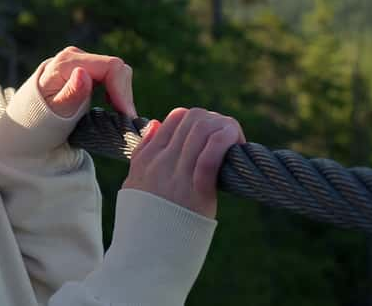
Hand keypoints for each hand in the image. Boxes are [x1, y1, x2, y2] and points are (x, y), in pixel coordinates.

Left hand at [29, 46, 134, 119]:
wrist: (23, 121)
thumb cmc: (37, 121)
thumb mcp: (54, 113)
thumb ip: (71, 94)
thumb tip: (83, 73)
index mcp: (67, 63)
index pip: (110, 67)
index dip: (123, 91)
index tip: (127, 116)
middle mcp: (74, 56)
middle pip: (115, 68)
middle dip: (123, 94)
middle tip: (123, 121)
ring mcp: (80, 60)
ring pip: (115, 72)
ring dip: (121, 94)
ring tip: (118, 117)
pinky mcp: (85, 69)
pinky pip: (110, 76)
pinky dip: (115, 92)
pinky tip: (111, 108)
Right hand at [122, 107, 245, 218]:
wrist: (146, 255)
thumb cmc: (144, 222)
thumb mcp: (134, 183)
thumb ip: (143, 151)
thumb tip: (158, 124)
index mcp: (147, 158)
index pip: (177, 117)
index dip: (200, 120)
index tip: (212, 138)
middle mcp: (161, 162)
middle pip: (194, 118)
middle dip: (217, 122)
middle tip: (230, 142)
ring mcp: (177, 176)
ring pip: (203, 130)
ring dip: (227, 130)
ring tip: (236, 146)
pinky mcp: (196, 193)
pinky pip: (210, 157)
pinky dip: (226, 144)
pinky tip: (237, 148)